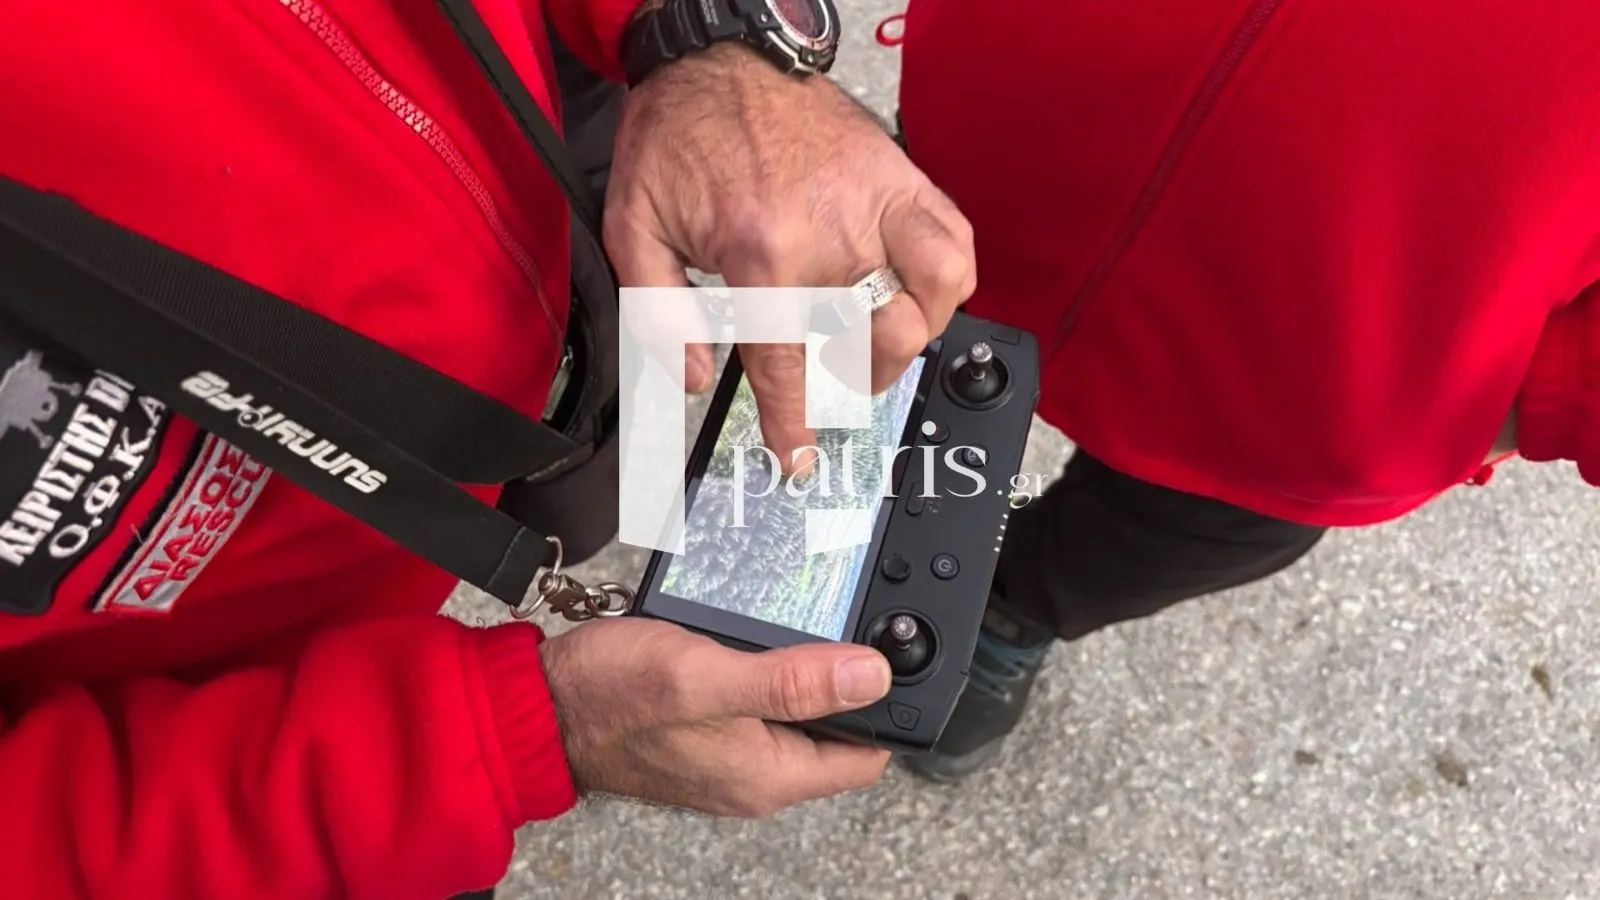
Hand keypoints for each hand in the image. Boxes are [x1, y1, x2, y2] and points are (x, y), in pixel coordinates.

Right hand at [539, 616, 892, 816]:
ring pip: (794, 713)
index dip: (886, 705)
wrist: (539, 705)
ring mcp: (729, 756)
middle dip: (845, 681)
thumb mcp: (707, 675)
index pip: (866, 755)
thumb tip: (873, 675)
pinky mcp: (705, 732)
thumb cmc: (610, 696)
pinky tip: (751, 636)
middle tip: (843, 622)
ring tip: (797, 623)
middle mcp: (755, 775)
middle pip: (835, 731)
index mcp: (769, 775)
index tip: (888, 652)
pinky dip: (763, 670)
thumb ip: (791, 680)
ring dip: (802, 671)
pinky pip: (756, 704)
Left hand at [604, 43, 976, 473]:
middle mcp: (830, 235)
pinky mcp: (900, 177)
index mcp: (760, 254)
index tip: (798, 459)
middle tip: (832, 380)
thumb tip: (694, 378)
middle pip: (866, 343)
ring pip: (926, 304)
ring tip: (876, 346)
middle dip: (852, 381)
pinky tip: (924, 296)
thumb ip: (658, 315)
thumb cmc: (677, 136)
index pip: (786, 367)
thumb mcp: (634, 228)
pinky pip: (953, 240)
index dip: (793, 425)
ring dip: (906, 341)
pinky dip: (951, 280)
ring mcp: (875, 204)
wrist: (715, 57)